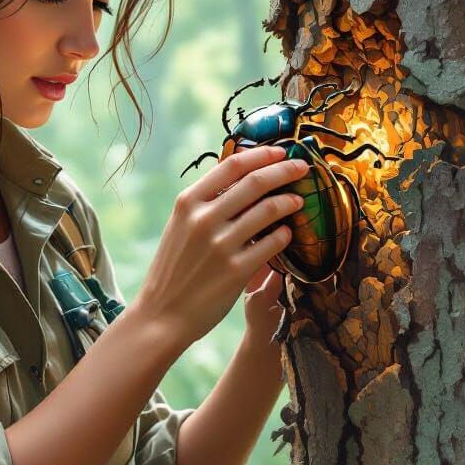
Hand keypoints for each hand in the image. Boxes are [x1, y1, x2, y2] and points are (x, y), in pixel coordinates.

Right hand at [129, 145, 308, 353]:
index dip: (262, 155)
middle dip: (285, 170)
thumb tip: (242, 176)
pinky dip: (284, 234)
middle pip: (256, 182)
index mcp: (188, 203)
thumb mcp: (180, 226)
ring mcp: (220, 245)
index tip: (281, 151)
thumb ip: (206, 202)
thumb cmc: (174, 268)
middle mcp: (203, 219)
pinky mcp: (236, 271)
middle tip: (302, 168)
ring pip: (269, 211)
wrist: (162, 314)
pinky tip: (287, 234)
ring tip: (298, 201)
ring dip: (290, 202)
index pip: (232, 165)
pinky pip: (272, 243)